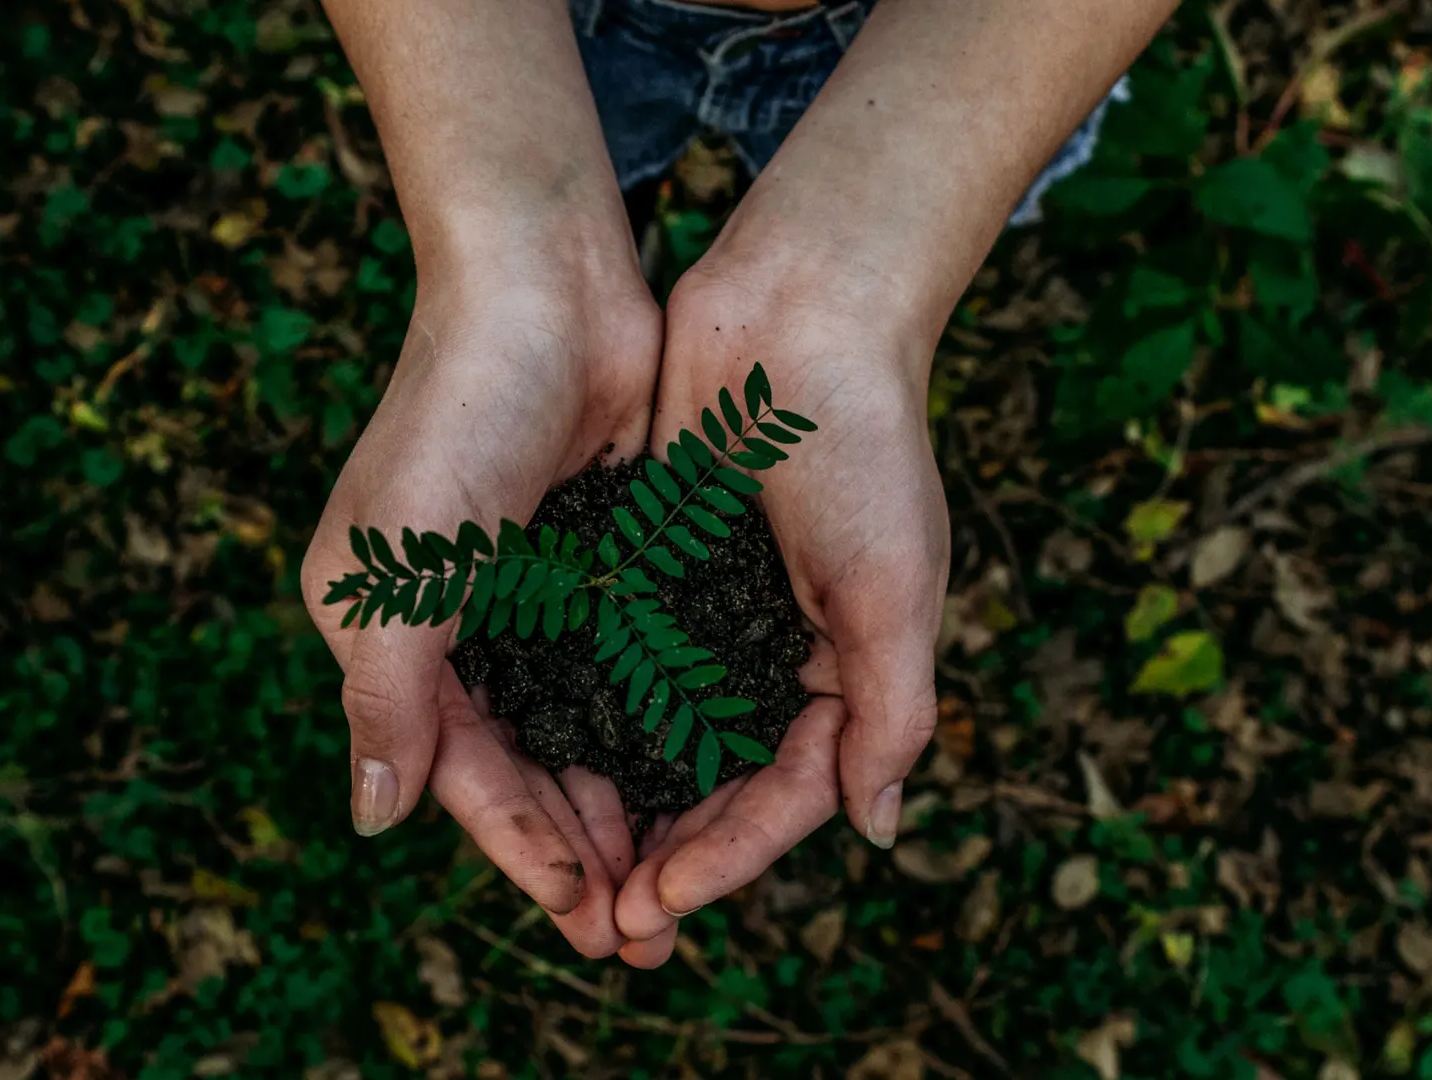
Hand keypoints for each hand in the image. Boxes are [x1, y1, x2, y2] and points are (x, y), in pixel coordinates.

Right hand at [301, 251, 657, 958]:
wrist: (545, 283)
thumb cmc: (457, 415)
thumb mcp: (401, 566)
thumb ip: (387, 696)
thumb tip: (373, 820)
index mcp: (388, 631)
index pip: (459, 768)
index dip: (520, 846)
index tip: (586, 912)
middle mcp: (456, 623)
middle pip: (524, 764)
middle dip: (579, 849)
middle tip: (643, 932)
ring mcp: (531, 594)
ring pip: (581, 729)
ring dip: (623, 804)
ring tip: (677, 882)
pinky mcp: (597, 561)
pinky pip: (626, 668)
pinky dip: (655, 727)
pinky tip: (700, 778)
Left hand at [613, 260, 950, 965]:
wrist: (800, 309)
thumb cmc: (864, 444)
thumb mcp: (894, 586)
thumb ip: (891, 710)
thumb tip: (876, 830)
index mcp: (843, 669)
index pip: (786, 794)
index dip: (729, 856)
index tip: (663, 899)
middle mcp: (771, 652)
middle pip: (714, 783)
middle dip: (666, 854)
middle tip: (606, 923)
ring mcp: (707, 612)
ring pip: (655, 735)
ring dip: (617, 804)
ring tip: (567, 869)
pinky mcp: (649, 565)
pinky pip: (613, 660)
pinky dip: (584, 713)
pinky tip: (537, 759)